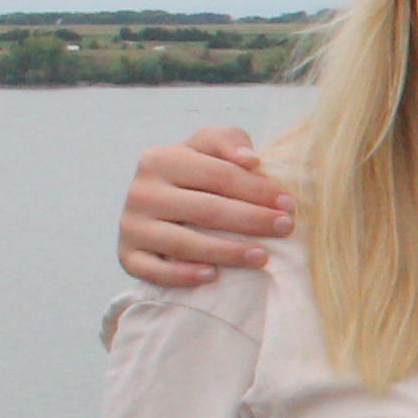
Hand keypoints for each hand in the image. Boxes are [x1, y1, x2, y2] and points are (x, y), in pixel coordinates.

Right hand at [120, 128, 292, 287]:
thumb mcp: (208, 148)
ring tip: (262, 257)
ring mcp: (132, 226)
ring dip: (226, 252)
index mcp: (160, 159)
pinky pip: (154, 270)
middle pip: (206, 209)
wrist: (155, 204)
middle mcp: (142, 192)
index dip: (257, 189)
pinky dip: (182, 275)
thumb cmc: (194, 174)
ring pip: (184, 243)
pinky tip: (212, 276)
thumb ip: (228, 141)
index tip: (289, 203)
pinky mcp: (128, 256)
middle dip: (252, 219)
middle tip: (285, 228)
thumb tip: (250, 160)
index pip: (218, 175)